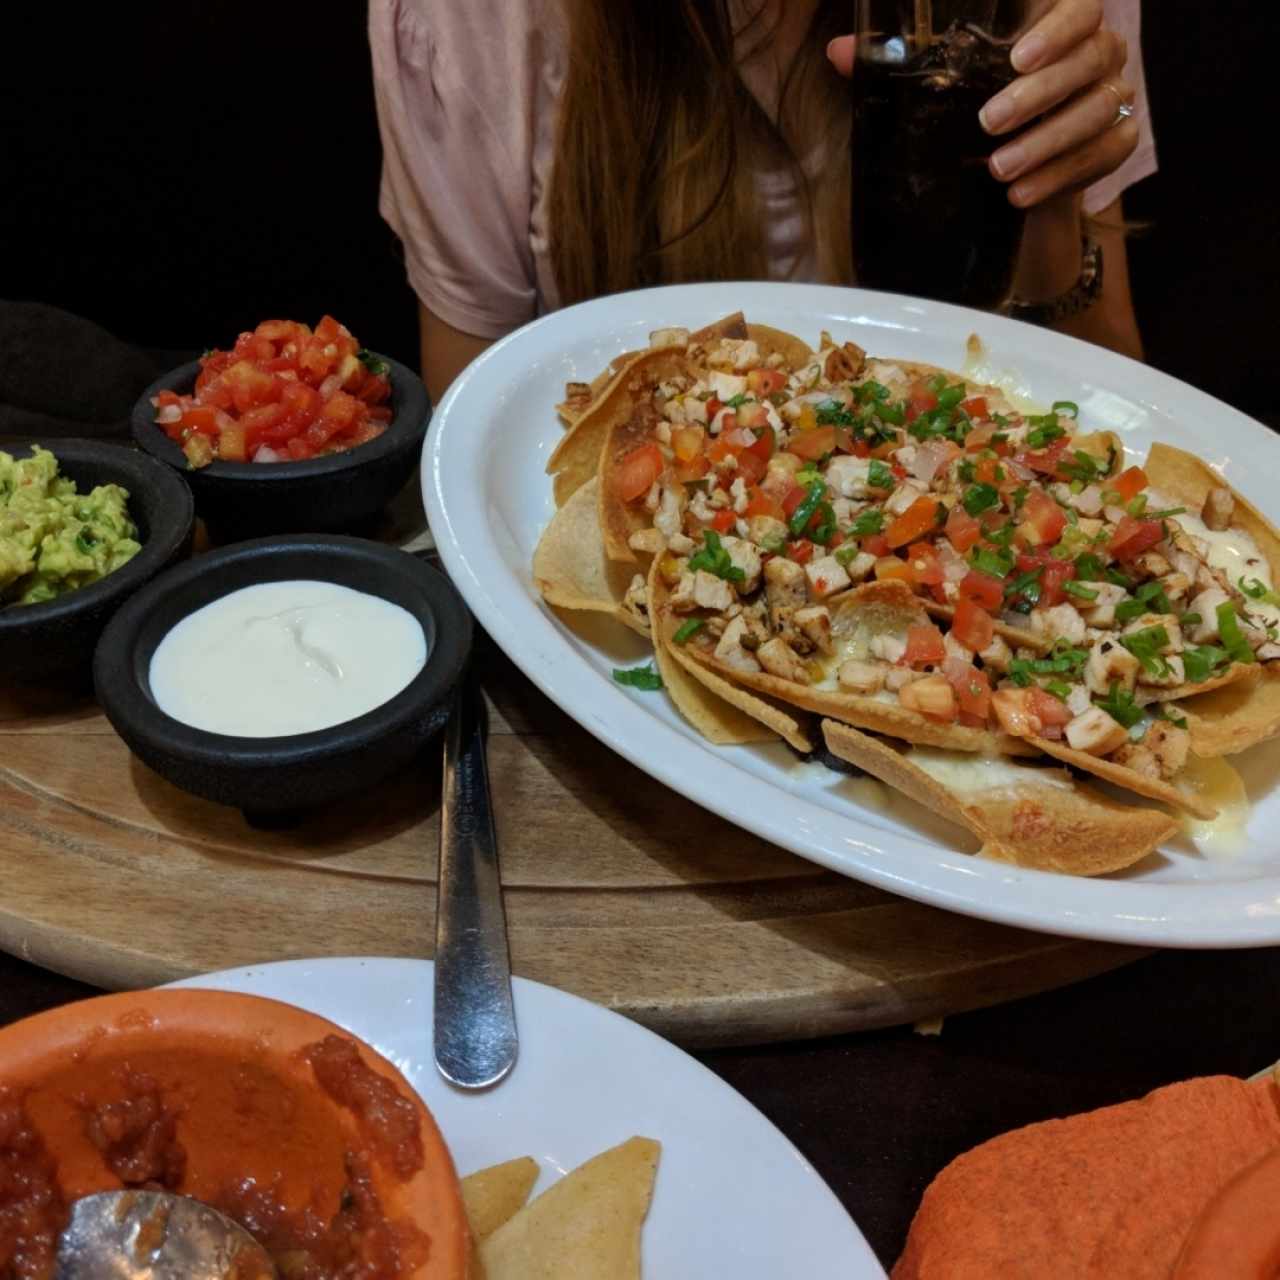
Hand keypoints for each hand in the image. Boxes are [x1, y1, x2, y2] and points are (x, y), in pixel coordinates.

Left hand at [826, 0, 1138, 208]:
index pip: (1080, 7)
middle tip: (988, 124)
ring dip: (1045, 142)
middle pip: (1089, 59)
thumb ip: (896, 66)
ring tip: (998, 169)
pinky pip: (1103, 154)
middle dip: (1038, 95)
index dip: (1057, 28)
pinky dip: (1061, 177)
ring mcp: (1112, 98)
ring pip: (1097, 110)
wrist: (1012, 185)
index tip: (1017, 57)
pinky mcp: (1116, 143)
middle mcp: (1096, 55)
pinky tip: (1020, 195)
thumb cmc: (975, 120)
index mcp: (1059, 28)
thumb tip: (840, 50)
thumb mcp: (938, 93)